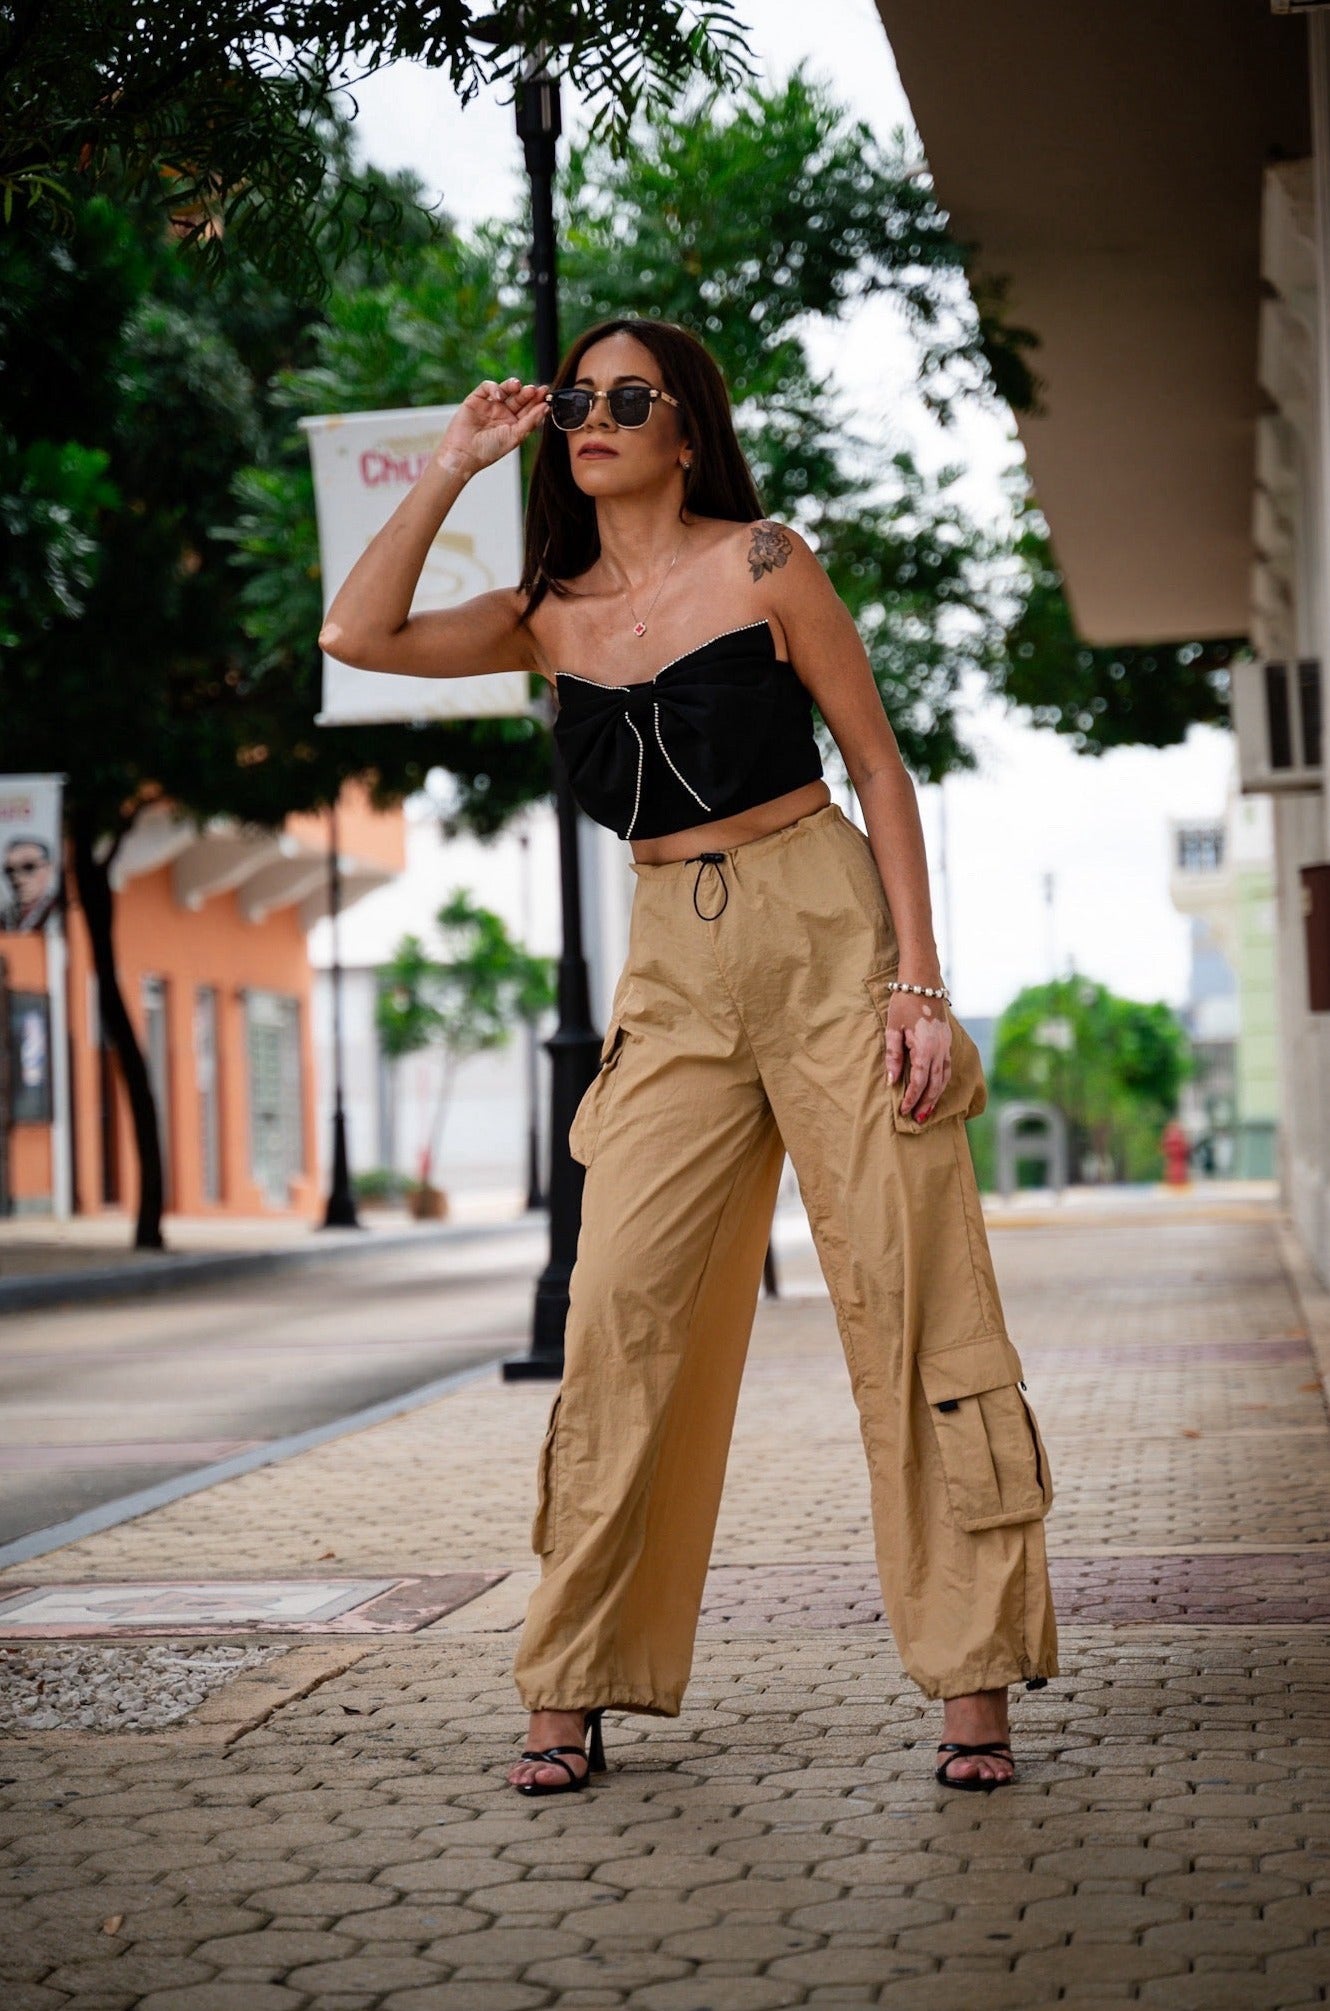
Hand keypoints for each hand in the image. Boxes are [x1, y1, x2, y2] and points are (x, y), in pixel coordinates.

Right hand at [436, 376, 548, 476]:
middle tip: (536, 389)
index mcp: (513, 425)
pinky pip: (487, 387)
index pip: (529, 410)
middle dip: (528, 393)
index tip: (546, 395)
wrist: (464, 454)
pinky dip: (494, 388)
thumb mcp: (514, 437)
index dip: (537, 402)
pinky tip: (498, 395)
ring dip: (513, 385)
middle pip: (519, 398)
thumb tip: (545, 408)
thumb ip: (530, 422)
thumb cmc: (489, 450)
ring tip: (518, 386)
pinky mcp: (476, 399)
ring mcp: (490, 406)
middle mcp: (502, 414)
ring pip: (505, 389)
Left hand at [884, 992, 951, 1120]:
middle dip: (926, 1103)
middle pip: (935, 1084)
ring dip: (936, 1096)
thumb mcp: (893, 1029)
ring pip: (944, 1077)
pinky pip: (947, 1067)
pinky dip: (942, 1082)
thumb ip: (893, 1056)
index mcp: (925, 1047)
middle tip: (918, 1119)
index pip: (919, 1080)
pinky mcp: (947, 1041)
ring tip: (928, 1111)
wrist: (922, 983)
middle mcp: (939, 1049)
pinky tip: (936, 1089)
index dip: (911, 1097)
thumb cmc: (904, 1004)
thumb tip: (891, 1080)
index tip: (904, 1110)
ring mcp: (946, 1045)